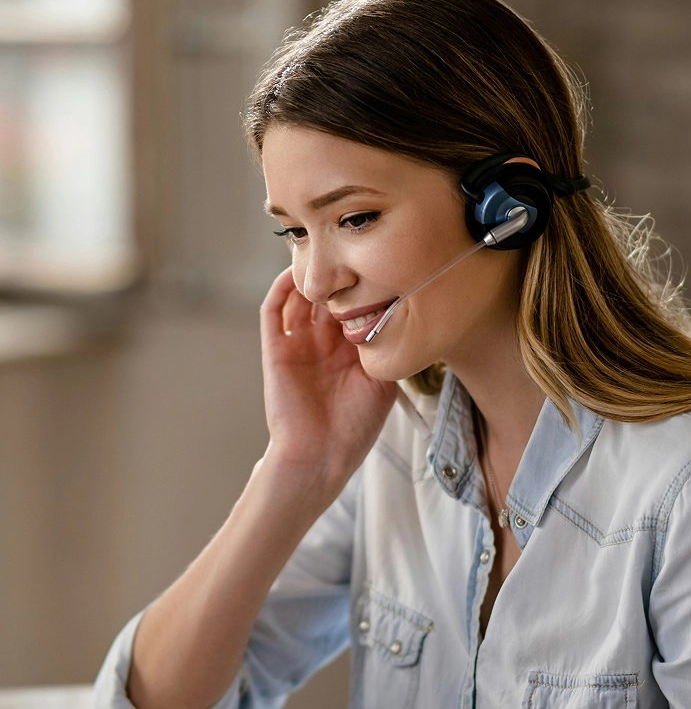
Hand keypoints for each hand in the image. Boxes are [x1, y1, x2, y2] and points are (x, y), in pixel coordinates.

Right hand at [260, 268, 396, 495]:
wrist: (321, 457)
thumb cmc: (354, 429)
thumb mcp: (383, 384)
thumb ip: (386, 350)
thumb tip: (400, 315)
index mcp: (349, 351)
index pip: (354, 305)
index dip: (364, 284)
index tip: (381, 263)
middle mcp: (323, 343)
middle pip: (328, 295)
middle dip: (339, 274)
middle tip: (352, 250)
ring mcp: (298, 344)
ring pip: (300, 297)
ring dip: (311, 276)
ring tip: (324, 254)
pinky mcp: (276, 349)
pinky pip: (273, 310)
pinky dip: (282, 288)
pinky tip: (297, 272)